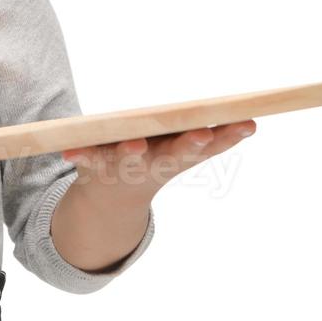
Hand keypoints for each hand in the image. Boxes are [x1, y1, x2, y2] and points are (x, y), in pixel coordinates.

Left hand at [61, 119, 257, 199]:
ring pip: (129, 158)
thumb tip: (252, 122)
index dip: (224, 136)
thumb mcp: (184, 153)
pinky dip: (77, 155)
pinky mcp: (92, 163)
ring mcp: (122, 165)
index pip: (203, 146)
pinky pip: (84, 157)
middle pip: (174, 154)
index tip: (246, 124)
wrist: (111, 199)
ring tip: (135, 146)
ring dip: (132, 152)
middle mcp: (153, 163)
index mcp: (175, 157)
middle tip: (202, 135)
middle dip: (188, 145)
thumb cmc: (154, 162)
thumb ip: (217, 140)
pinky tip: (68, 152)